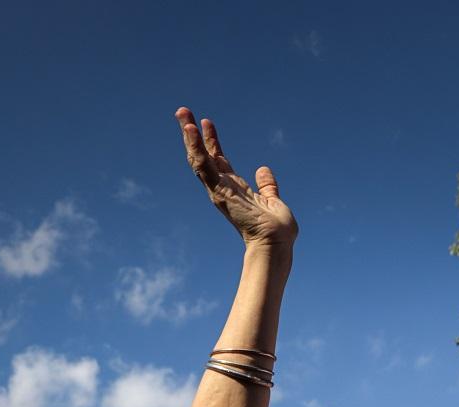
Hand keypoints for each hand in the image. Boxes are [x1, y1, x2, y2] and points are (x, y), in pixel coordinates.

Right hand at [176, 107, 297, 247]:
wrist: (276, 242)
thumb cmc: (276, 229)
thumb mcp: (272, 199)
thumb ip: (267, 185)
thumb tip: (263, 169)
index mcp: (234, 189)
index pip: (218, 160)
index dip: (212, 141)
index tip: (206, 122)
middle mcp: (223, 188)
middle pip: (202, 157)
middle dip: (192, 135)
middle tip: (182, 111)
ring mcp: (219, 190)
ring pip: (199, 159)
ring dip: (190, 137)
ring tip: (182, 114)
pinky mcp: (219, 192)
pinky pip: (204, 167)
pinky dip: (197, 148)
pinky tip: (191, 130)